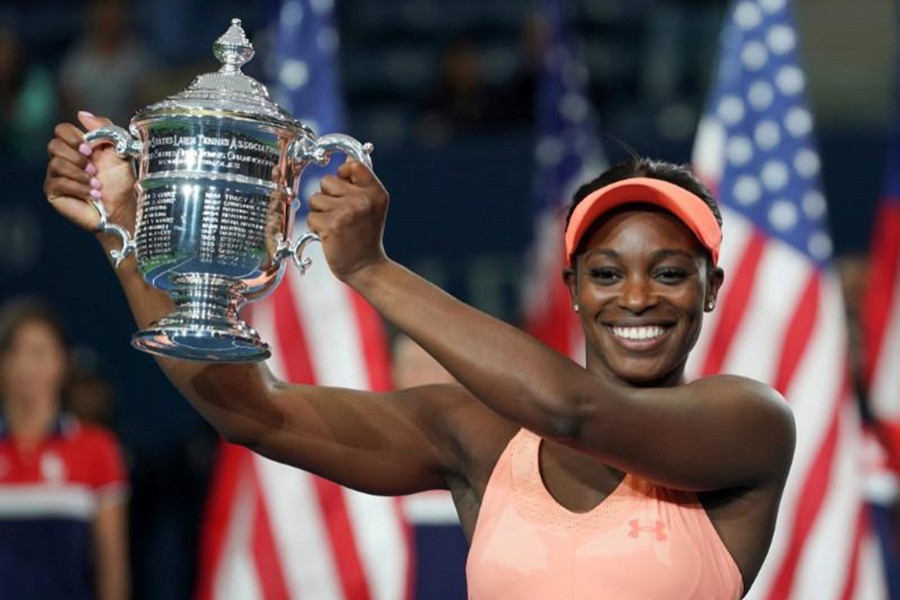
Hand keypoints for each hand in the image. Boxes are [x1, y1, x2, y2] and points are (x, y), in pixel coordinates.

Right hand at [44, 112, 136, 235]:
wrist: (123, 207)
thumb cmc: (121, 181)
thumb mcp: (119, 149)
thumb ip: (104, 129)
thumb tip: (81, 114)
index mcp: (78, 146)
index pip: (61, 129)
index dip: (72, 136)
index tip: (89, 148)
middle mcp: (64, 158)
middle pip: (54, 145)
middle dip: (76, 157)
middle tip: (93, 169)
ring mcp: (56, 175)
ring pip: (55, 164)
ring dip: (80, 175)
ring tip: (97, 185)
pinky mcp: (54, 192)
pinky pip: (57, 183)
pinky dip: (78, 188)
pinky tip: (92, 194)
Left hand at [307, 159, 388, 281]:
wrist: (367, 268)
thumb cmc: (366, 237)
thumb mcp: (372, 207)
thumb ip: (360, 185)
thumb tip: (346, 161)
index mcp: (376, 192)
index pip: (353, 165)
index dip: (342, 173)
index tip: (342, 188)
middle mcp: (363, 199)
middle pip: (327, 181)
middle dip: (328, 197)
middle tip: (341, 216)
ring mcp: (347, 211)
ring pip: (315, 198)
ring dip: (320, 213)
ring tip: (336, 227)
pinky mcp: (332, 225)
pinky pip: (311, 216)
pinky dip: (316, 227)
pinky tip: (330, 236)